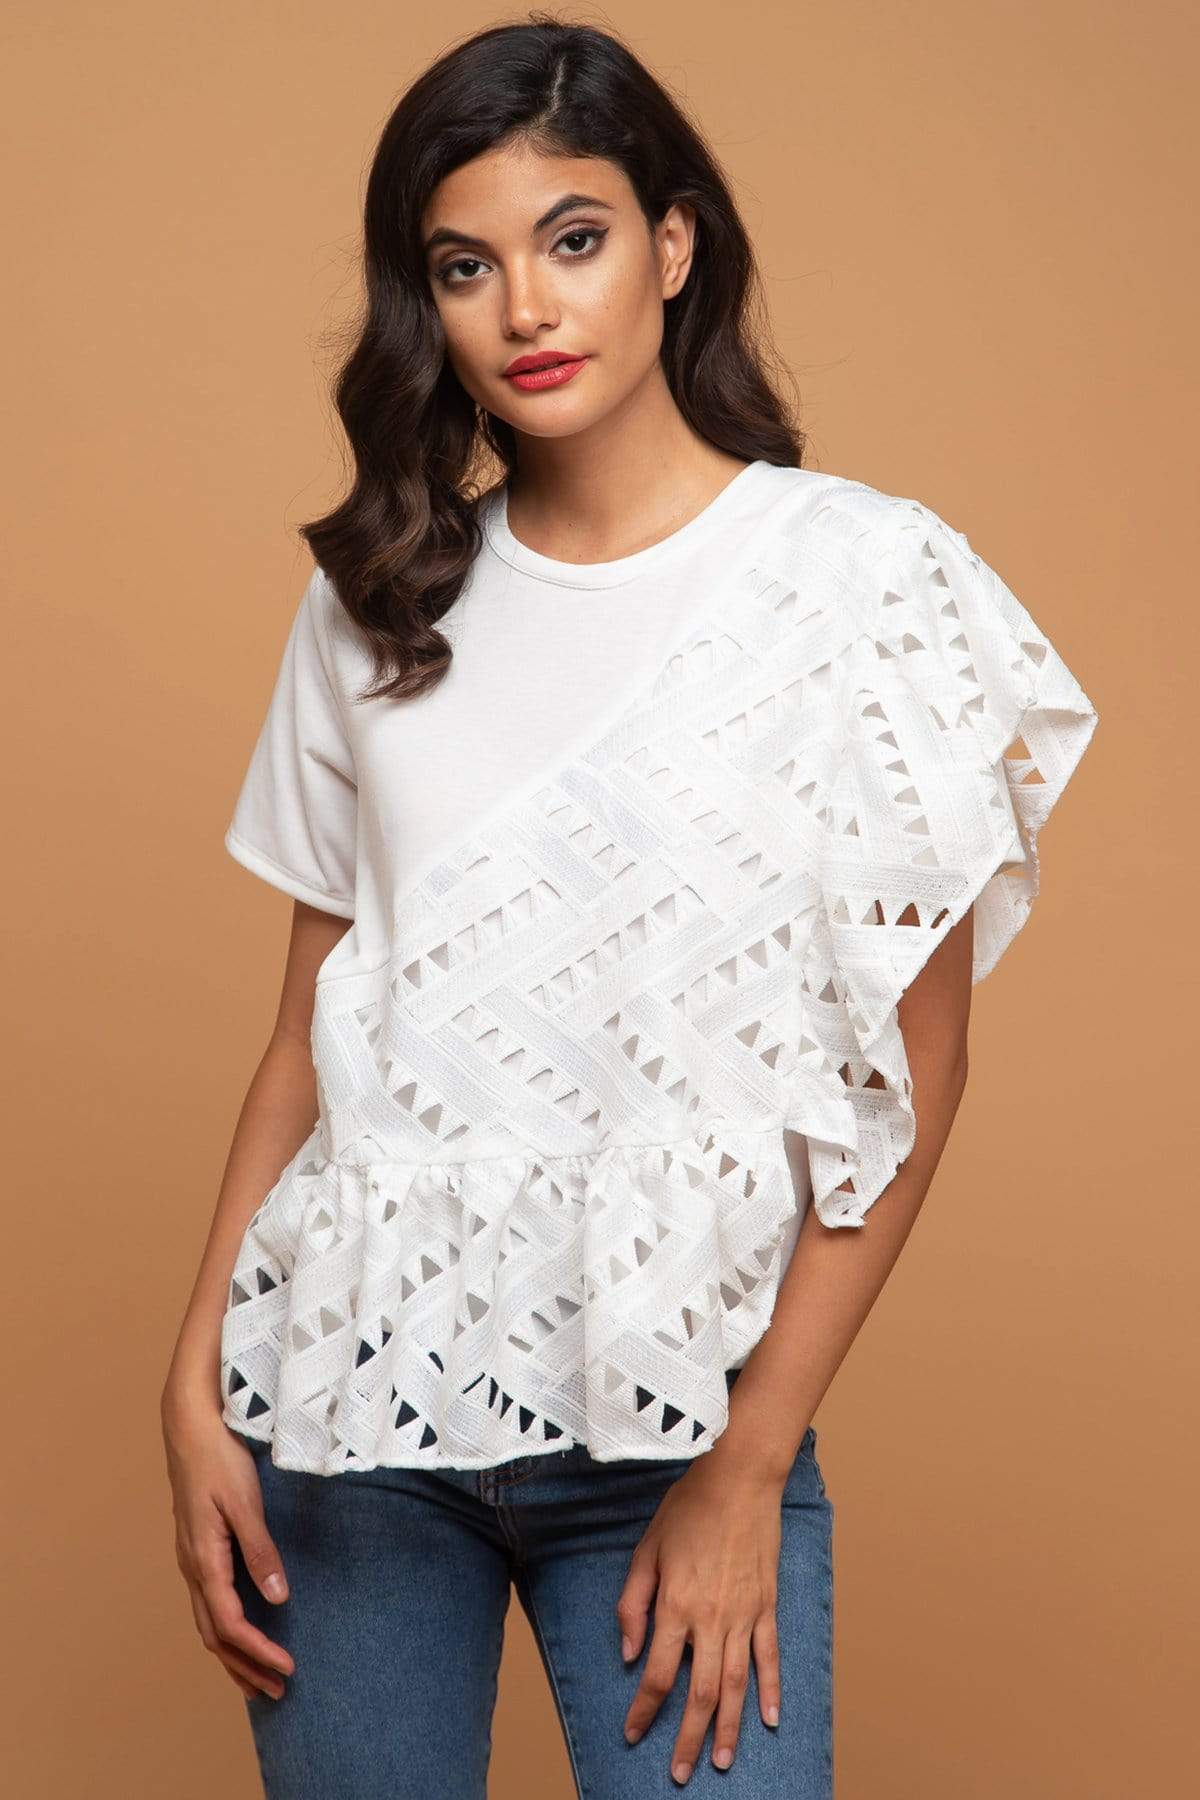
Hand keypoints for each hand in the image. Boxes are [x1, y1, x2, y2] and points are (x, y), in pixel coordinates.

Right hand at [161, 1387, 295, 1701]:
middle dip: (245, 1668)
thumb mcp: (244, 1501)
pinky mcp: (197, 1551)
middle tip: (278, 1693)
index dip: (258, 1652)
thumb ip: (260, 1549)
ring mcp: (191, 1561)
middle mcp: (192, 1568)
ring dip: (233, 1657)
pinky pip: (208, 1606)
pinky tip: (241, 1636)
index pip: (230, 1625)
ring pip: (207, 1625)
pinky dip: (225, 1633)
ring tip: (259, 1682)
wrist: (189, 1427)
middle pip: (215, 1637)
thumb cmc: (218, 1459)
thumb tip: (277, 1598)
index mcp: (203, 1560)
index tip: (287, 1669)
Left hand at [615, 1451, 785, 1783]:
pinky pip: (769, 1656)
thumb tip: (631, 1652)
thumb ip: (633, 1602)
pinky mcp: (767, 1605)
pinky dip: (770, 1691)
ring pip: (737, 1685)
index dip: (644, 1711)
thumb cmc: (687, 1508)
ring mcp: (744, 1615)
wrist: (738, 1477)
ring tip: (721, 1762)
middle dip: (687, 1738)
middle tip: (680, 1774)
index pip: (658, 1675)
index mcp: (675, 1605)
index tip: (632, 1734)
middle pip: (700, 1694)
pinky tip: (769, 1720)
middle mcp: (711, 1619)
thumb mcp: (646, 1549)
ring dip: (729, 1729)